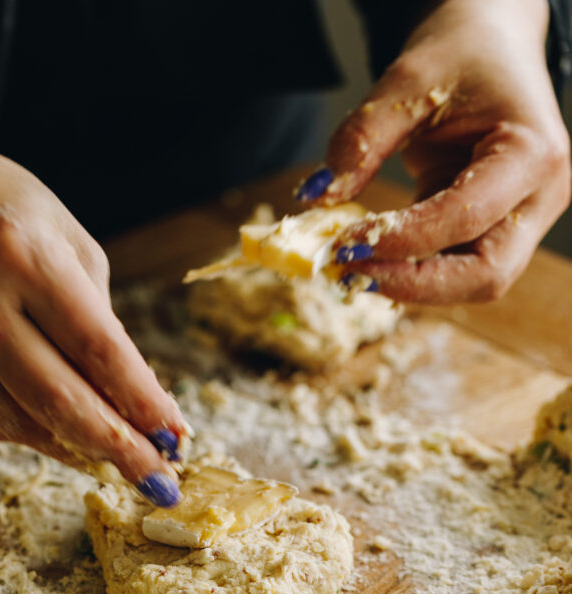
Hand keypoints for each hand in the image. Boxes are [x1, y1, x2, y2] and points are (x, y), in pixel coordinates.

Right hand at [0, 121, 184, 504]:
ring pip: (22, 424)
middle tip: (160, 481)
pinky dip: (34, 436)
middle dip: (120, 449)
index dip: (144, 403)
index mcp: (24, 256)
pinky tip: (68, 442)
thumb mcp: (66, 238)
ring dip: (79, 450)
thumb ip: (98, 319)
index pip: (99, 350)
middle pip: (60, 401)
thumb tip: (131, 402)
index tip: (176, 437)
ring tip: (120, 463)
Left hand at [299, 0, 570, 302]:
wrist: (490, 45)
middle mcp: (538, 198)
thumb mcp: (408, 79)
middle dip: (415, 283)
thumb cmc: (461, 54)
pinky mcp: (495, 231)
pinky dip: (413, 272)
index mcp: (532, 154)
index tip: (345, 243)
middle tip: (352, 271)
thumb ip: (364, 137)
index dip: (402, 241)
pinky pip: (457, 268)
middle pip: (486, 274)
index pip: (466, 217)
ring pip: (473, 283)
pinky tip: (371, 258)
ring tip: (356, 267)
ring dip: (412, 284)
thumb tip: (318, 196)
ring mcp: (522, 220)